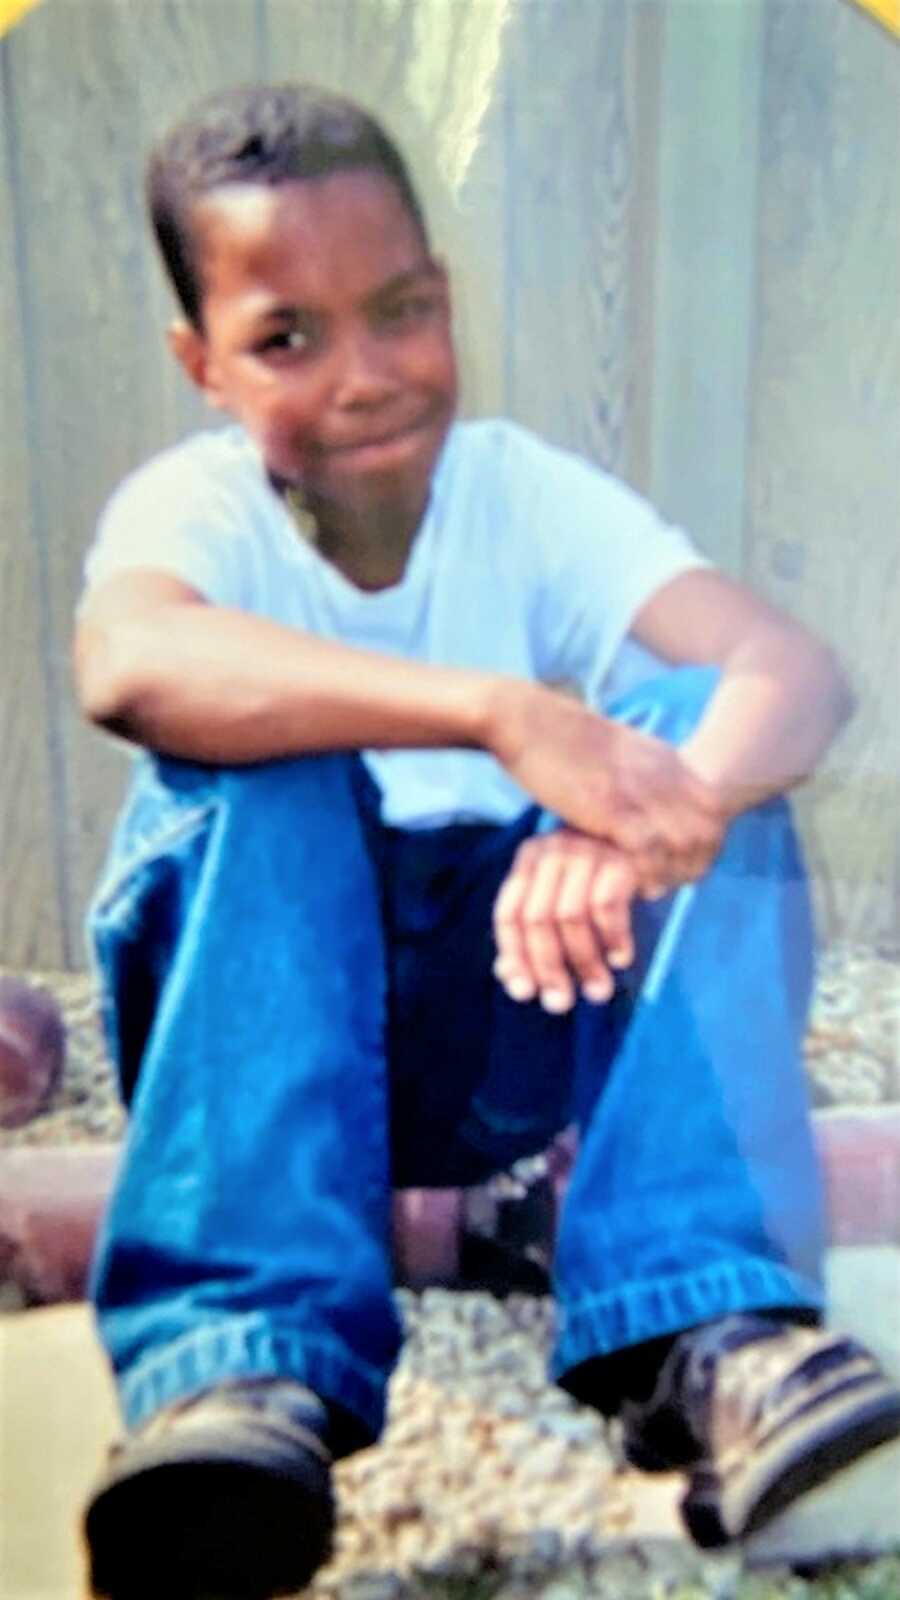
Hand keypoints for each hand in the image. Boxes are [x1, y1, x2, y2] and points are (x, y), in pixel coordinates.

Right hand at [490, 684, 726, 894]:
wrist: (524, 718)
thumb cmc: (556, 737)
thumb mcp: (615, 748)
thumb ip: (638, 769)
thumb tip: (642, 796)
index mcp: (665, 757)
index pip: (715, 807)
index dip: (707, 840)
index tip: (682, 862)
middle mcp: (663, 773)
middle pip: (711, 830)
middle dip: (697, 862)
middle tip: (670, 882)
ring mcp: (640, 791)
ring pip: (687, 845)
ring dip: (673, 873)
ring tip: (650, 888)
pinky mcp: (612, 808)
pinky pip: (650, 853)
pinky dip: (645, 874)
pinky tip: (629, 885)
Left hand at [493, 829, 637, 1012]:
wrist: (658, 846)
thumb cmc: (602, 881)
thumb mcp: (563, 899)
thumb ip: (534, 935)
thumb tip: (510, 978)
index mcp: (529, 859)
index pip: (508, 914)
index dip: (514, 956)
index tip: (525, 993)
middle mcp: (553, 850)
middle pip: (538, 919)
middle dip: (549, 968)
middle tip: (561, 1004)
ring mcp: (586, 850)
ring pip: (571, 917)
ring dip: (584, 962)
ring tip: (598, 991)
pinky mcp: (619, 858)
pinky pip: (607, 907)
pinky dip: (613, 939)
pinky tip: (620, 960)